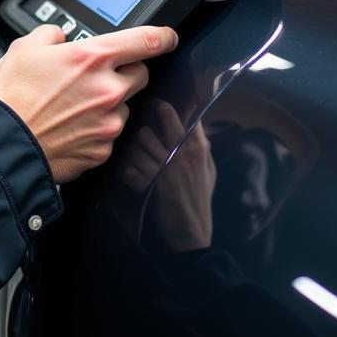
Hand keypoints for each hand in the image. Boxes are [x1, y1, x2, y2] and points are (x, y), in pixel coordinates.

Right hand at [0, 24, 176, 183]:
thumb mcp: (23, 48)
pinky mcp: (103, 150)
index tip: (167, 37)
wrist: (1, 145)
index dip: (163, 36)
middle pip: (140, 74)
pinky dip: (96, 129)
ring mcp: (108, 122)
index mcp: (91, 57)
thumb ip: (51, 34)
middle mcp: (107, 89)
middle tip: (96, 75)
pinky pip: (109, 133)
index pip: (146, 41)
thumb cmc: (10, 98)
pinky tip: (71, 127)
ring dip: (108, 103)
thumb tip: (59, 36)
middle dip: (125, 71)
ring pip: (124, 105)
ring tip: (73, 106)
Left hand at [118, 100, 216, 251]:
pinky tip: (132, 174)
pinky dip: (128, 170)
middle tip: (140, 119)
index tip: (155, 105)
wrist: (192, 231)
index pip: (182, 112)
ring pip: (140, 140)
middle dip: (147, 116)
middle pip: (160, 117)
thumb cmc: (199, 197)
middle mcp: (183, 153)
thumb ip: (201, 144)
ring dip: (134, 146)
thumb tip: (194, 120)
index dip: (164, 106)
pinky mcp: (153, 184)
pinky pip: (130, 166)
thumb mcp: (208, 169)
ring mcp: (167, 168)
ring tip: (137, 153)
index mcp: (198, 147)